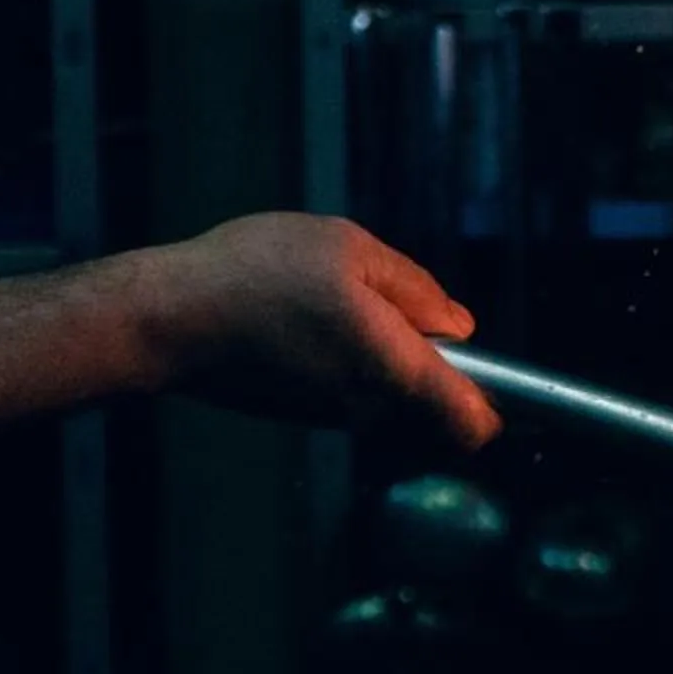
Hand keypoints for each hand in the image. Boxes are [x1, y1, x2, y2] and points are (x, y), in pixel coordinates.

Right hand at [140, 214, 500, 452]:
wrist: (165, 319)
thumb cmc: (254, 274)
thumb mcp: (351, 249)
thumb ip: (416, 290)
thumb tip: (458, 328)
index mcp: (395, 371)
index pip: (474, 424)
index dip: (504, 407)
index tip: (507, 376)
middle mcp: (370, 410)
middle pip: (438, 412)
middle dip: (443, 369)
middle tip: (408, 309)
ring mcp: (333, 417)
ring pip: (395, 400)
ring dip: (393, 362)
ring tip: (347, 303)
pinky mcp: (301, 413)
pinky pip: (354, 394)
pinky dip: (354, 365)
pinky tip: (315, 320)